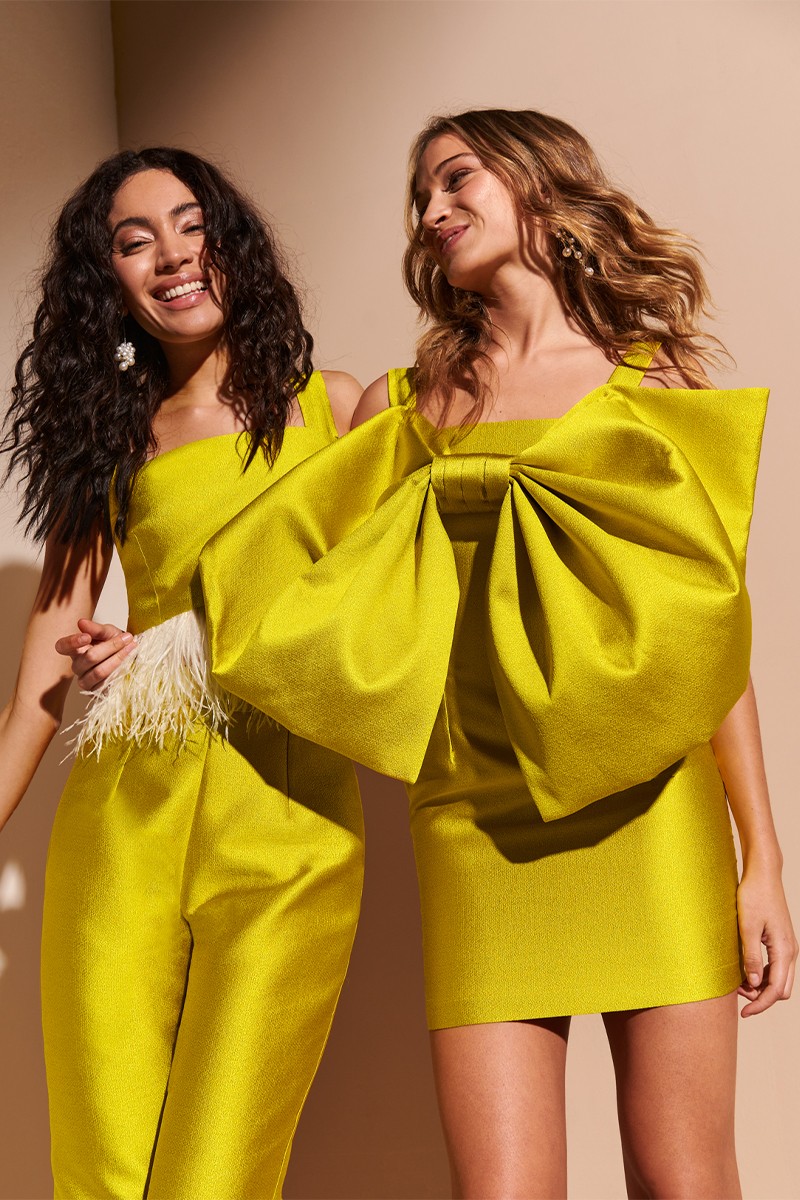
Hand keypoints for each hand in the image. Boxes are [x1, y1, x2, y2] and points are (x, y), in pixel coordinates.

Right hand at [55, 618, 135, 691]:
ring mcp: (85, 681)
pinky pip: (107, 683)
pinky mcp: (96, 692)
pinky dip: (120, 670)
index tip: (87, 637)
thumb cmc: (115, 643)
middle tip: (127, 638)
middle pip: (89, 658)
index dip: (72, 642)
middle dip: (111, 646)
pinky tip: (129, 662)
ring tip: (132, 648)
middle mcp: (77, 666)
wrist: (131, 657)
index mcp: (76, 650)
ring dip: (118, 658)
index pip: (62, 646)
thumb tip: (81, 623)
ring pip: (99, 671)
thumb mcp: (108, 632)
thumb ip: (96, 629)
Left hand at [737, 862, 797, 1015]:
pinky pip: (776, 967)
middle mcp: (790, 951)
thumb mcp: (747, 926)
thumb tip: (755, 983)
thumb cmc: (754, 896)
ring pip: (779, 979)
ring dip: (761, 985)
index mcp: (784, 950)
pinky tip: (746, 970)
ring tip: (738, 982)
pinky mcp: (780, 941)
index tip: (744, 1013)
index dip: (760, 1004)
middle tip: (738, 993)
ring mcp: (787, 946)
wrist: (763, 874)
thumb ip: (751, 956)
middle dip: (761, 997)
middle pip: (781, 989)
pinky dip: (763, 974)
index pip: (776, 990)